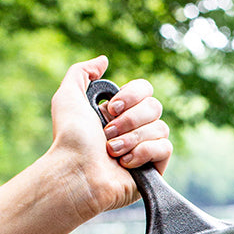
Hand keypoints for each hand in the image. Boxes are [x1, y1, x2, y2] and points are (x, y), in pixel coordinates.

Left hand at [48, 55, 172, 215]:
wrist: (78, 172)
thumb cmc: (70, 139)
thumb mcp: (68, 96)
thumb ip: (82, 72)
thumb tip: (104, 61)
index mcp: (119, 111)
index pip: (145, 90)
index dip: (132, 95)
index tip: (111, 108)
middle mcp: (134, 128)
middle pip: (155, 106)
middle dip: (130, 119)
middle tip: (108, 133)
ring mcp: (146, 149)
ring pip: (161, 128)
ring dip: (132, 138)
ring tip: (112, 152)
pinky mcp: (155, 169)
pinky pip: (165, 148)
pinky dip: (144, 152)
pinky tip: (126, 164)